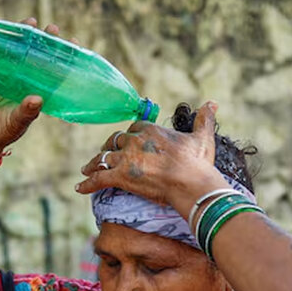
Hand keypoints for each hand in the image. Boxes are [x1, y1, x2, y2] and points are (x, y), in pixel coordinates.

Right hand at [0, 18, 60, 158]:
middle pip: (38, 56)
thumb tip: (37, 99)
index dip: (65, 57)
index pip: (56, 71)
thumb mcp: (17, 123)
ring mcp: (9, 74)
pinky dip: (0, 42)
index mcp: (38, 91)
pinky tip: (4, 30)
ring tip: (31, 22)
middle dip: (46, 41)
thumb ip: (27, 112)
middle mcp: (26, 80)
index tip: (75, 43)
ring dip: (25, 37)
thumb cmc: (4, 131)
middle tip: (52, 28)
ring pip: (19, 51)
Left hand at [74, 101, 227, 212]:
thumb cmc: (197, 162)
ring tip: (86, 169)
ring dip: (93, 163)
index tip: (127, 141)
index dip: (130, 136)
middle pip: (115, 141)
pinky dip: (87, 184)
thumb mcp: (203, 137)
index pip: (134, 128)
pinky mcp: (120, 176)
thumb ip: (204, 118)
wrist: (190, 182)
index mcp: (151, 130)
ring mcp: (126, 158)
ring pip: (103, 158)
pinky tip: (79, 188)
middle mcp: (135, 141)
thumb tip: (212, 102)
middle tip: (104, 154)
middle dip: (109, 147)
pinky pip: (98, 179)